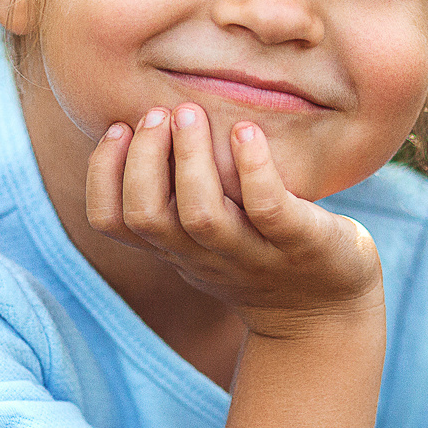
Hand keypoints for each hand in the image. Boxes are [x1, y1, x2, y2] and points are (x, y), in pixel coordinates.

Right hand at [85, 104, 382, 338]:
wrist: (325, 315)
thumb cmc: (260, 258)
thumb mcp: (206, 238)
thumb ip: (177, 197)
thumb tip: (147, 122)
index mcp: (175, 249)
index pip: (112, 222)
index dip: (102, 174)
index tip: (118, 127)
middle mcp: (205, 256)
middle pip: (148, 216)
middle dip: (142, 158)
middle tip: (159, 112)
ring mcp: (252, 253)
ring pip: (202, 215)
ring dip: (189, 158)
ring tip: (190, 112)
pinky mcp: (300, 244)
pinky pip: (268, 208)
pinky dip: (253, 167)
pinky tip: (246, 130)